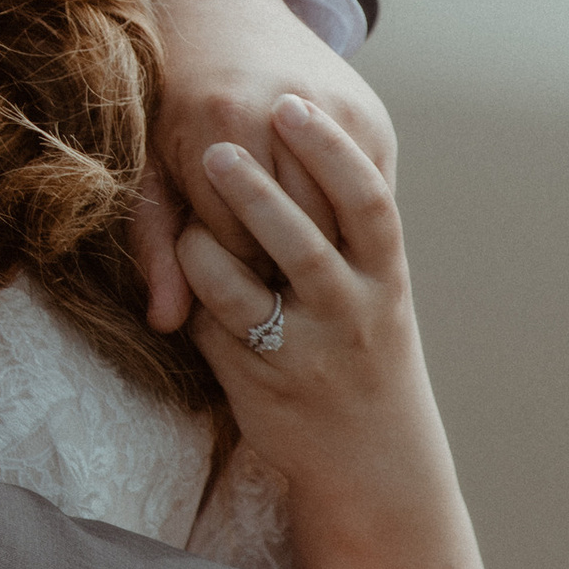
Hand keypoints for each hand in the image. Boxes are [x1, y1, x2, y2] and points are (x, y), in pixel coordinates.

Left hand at [134, 0, 396, 331]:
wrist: (221, 11)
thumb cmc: (175, 104)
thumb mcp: (154, 169)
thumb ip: (156, 242)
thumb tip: (164, 323)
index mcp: (220, 123)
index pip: (234, 240)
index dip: (228, 276)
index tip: (222, 288)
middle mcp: (278, 111)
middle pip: (293, 232)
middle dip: (277, 268)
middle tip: (266, 286)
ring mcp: (334, 108)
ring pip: (336, 218)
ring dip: (318, 250)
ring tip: (293, 265)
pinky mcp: (370, 114)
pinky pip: (369, 194)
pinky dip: (348, 223)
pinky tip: (327, 234)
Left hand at [173, 96, 435, 493]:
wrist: (378, 465)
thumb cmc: (358, 354)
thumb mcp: (364, 294)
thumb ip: (333, 230)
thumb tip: (280, 156)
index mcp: (386, 274)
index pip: (366, 197)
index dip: (331, 147)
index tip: (294, 103)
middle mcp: (360, 306)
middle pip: (324, 224)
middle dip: (278, 175)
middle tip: (236, 130)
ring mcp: (316, 345)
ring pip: (272, 272)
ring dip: (232, 222)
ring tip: (204, 174)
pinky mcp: (268, 380)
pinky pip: (225, 320)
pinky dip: (199, 280)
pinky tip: (182, 252)